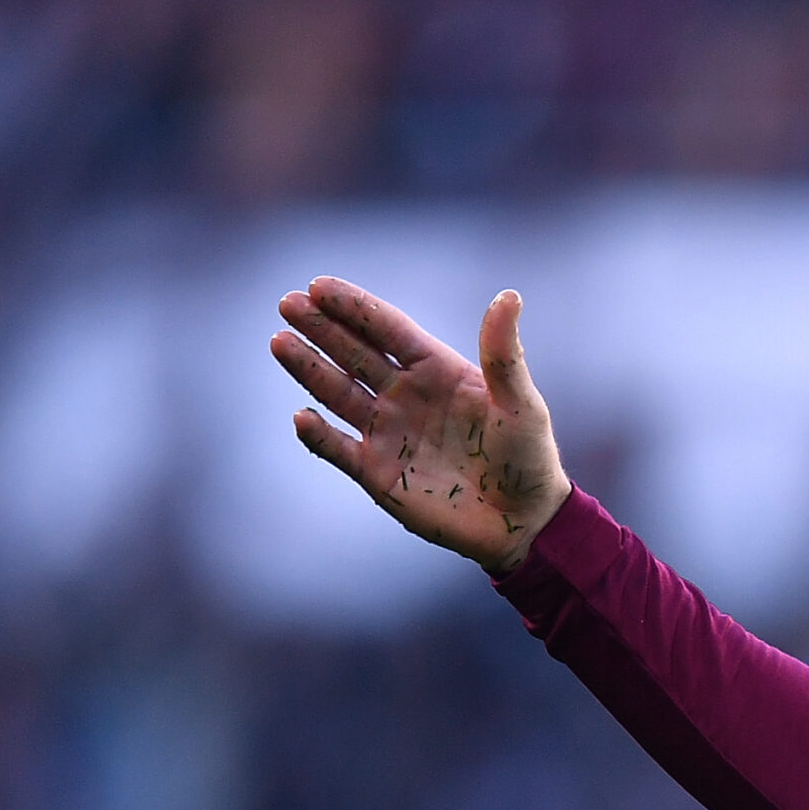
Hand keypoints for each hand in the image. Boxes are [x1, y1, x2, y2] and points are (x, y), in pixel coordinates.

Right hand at [272, 279, 569, 576]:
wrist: (523, 523)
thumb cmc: (528, 459)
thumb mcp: (521, 403)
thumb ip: (503, 354)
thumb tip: (508, 296)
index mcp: (438, 371)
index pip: (389, 330)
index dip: (355, 308)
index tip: (320, 285)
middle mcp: (406, 395)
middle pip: (355, 354)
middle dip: (322, 328)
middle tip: (288, 303)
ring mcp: (388, 433)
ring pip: (338, 393)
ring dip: (309, 368)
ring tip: (280, 341)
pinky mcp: (376, 473)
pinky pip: (338, 449)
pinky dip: (318, 435)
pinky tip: (302, 416)